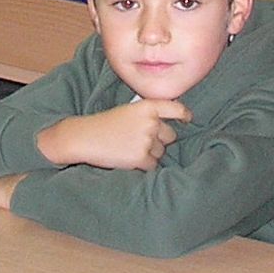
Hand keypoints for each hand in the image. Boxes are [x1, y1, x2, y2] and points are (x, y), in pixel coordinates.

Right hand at [37, 98, 189, 170]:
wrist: (85, 137)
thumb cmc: (105, 124)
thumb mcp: (128, 110)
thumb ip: (148, 115)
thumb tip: (167, 127)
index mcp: (147, 106)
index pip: (175, 108)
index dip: (184, 114)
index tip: (188, 119)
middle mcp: (151, 122)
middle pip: (170, 136)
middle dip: (159, 140)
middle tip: (138, 140)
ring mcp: (147, 140)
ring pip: (161, 152)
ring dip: (150, 154)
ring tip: (129, 148)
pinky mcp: (141, 157)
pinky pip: (152, 165)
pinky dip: (143, 165)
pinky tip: (128, 158)